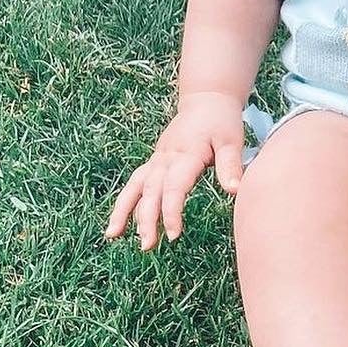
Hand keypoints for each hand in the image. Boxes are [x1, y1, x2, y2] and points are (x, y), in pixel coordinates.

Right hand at [104, 93, 247, 251]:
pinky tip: (118, 222)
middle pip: (151, 191)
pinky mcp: (155, 161)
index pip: (174, 187)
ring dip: (124, 210)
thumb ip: (231, 166)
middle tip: (147, 246)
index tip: (174, 234)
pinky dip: (125, 202)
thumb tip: (235, 191)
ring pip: (135, 185)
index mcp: (186, 154)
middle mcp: (166, 158)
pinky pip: (135, 182)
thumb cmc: (222, 122)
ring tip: (112, 235)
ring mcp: (158, 159)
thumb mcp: (232, 141)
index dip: (171, 211)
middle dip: (146, 219)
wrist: (207, 100)